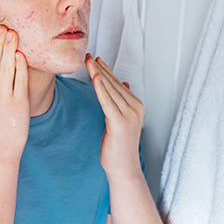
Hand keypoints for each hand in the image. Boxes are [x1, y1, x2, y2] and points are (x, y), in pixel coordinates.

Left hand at [85, 54, 143, 175]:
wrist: (123, 168)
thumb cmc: (120, 146)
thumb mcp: (121, 120)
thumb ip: (122, 101)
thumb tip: (124, 83)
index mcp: (136, 105)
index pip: (118, 83)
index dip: (106, 70)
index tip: (95, 59)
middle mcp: (135, 108)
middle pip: (114, 84)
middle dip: (100, 68)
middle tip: (87, 56)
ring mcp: (129, 116)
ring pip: (110, 90)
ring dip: (98, 74)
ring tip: (87, 62)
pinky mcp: (119, 123)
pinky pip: (107, 102)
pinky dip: (100, 88)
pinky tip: (94, 78)